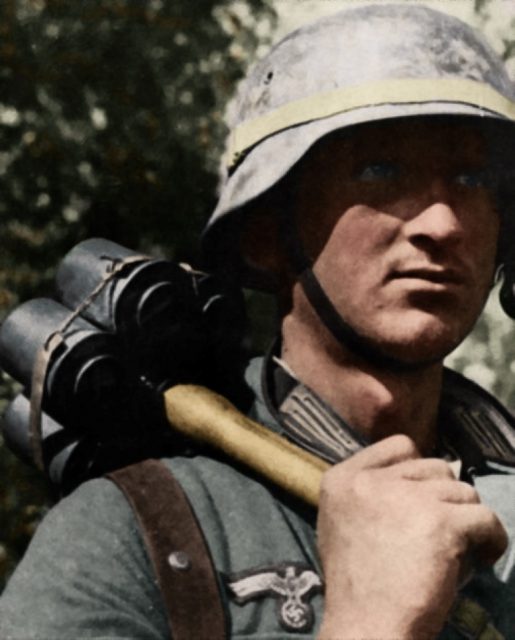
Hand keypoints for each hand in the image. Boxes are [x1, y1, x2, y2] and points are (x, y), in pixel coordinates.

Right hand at [316, 435, 506, 639]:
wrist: (366, 627)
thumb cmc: (355, 586)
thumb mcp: (340, 524)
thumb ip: (369, 494)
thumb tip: (420, 482)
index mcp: (342, 479)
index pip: (399, 445)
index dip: (418, 471)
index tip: (422, 500)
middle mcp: (371, 480)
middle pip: (435, 467)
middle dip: (444, 498)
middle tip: (441, 531)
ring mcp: (406, 498)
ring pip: (463, 491)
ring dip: (466, 519)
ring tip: (459, 550)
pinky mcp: (440, 522)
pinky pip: (485, 518)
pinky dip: (491, 538)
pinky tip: (483, 555)